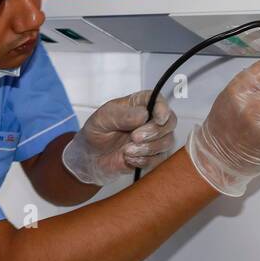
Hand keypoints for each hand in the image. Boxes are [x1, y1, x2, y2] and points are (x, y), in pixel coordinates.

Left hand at [61, 89, 176, 185]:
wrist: (90, 158)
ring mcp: (152, 138)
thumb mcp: (102, 119)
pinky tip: (128, 158)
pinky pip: (159, 159)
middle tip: (134, 137)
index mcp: (138, 105)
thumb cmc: (96, 132)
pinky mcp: (151, 155)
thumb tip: (144, 114)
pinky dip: (144, 160)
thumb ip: (121, 115)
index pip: (158, 100)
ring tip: (126, 150)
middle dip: (155, 132)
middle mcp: (149, 120)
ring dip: (148, 148)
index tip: (159, 118)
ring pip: (167, 141)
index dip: (163, 108)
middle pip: (169, 122)